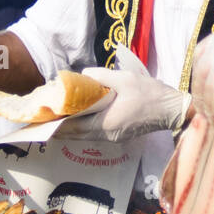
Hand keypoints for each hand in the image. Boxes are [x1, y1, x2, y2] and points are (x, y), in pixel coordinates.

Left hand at [57, 47, 190, 141]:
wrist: (172, 109)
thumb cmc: (149, 93)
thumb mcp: (123, 78)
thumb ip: (100, 76)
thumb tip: (82, 76)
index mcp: (106, 123)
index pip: (73, 128)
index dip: (55, 123)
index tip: (42, 116)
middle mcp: (107, 135)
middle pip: (75, 134)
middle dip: (59, 126)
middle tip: (45, 115)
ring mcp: (113, 137)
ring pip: (84, 135)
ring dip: (71, 126)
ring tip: (58, 114)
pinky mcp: (119, 135)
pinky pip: (94, 133)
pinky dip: (83, 126)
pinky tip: (78, 116)